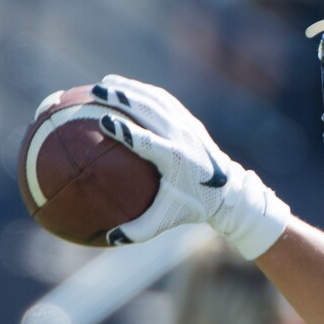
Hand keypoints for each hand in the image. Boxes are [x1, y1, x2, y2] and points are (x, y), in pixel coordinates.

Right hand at [91, 75, 288, 256]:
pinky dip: (144, 92)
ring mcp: (188, 126)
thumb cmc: (192, 206)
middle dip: (124, 98)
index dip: (128, 131)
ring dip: (131, 89)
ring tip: (105, 84)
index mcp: (176, 161)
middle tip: (95, 91)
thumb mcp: (167, 220)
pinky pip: (164, 101)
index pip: (149, 142)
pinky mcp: (190, 120)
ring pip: (157, 100)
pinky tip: (124, 88)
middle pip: (151, 111)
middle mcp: (183, 138)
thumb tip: (108, 239)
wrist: (228, 191)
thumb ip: (139, 230)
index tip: (105, 121)